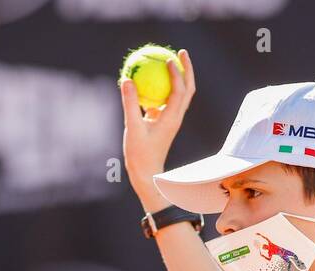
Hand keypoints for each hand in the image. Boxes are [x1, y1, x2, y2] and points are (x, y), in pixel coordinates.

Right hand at [118, 48, 195, 212]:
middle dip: (187, 69)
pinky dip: (161, 88)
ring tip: (168, 60)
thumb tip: (126, 79)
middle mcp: (175, 118)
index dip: (176, 72)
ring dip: (178, 77)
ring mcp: (170, 120)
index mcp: (171, 119)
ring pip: (179, 94)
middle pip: (187, 89)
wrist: (147, 175)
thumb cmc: (139, 155)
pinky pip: (164, 100)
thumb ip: (130, 103)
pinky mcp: (163, 123)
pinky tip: (149, 80)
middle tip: (180, 52)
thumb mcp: (132, 128)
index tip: (168, 58)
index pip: (179, 90)